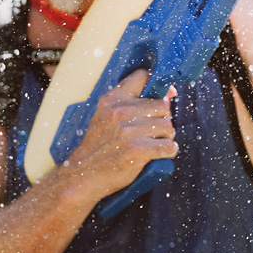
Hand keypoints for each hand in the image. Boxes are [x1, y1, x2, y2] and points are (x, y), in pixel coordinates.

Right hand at [59, 71, 177, 201]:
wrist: (81, 176)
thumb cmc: (99, 147)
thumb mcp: (107, 117)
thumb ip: (133, 103)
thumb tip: (170, 93)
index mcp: (112, 99)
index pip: (143, 76)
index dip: (157, 87)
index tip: (163, 97)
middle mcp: (120, 111)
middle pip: (163, 107)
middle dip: (162, 121)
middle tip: (151, 133)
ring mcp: (128, 131)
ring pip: (168, 127)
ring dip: (165, 138)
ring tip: (151, 145)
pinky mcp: (137, 150)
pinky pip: (169, 146)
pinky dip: (168, 152)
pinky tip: (157, 155)